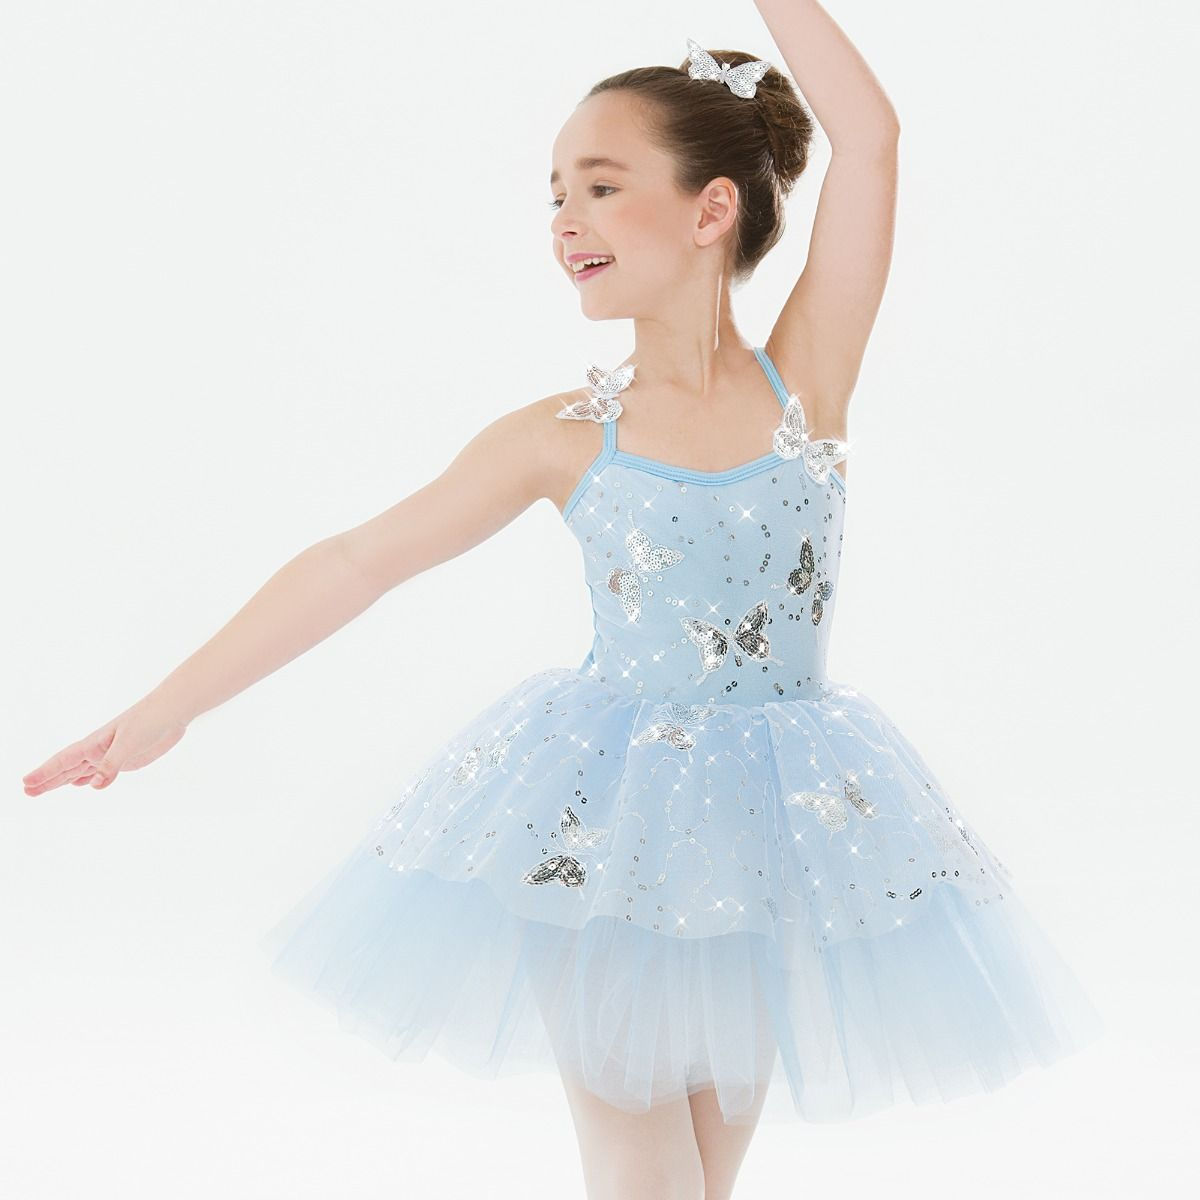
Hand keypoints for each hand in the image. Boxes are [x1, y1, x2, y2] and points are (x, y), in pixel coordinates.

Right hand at [22, 698, 188, 795]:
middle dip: (47, 780)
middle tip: (26, 791)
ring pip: (79, 771)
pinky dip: (87, 779)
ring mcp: (111, 755)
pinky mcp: (126, 760)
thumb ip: (111, 765)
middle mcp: (98, 750)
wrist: (172, 712)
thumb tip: (92, 786)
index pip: (63, 761)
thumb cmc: (149, 720)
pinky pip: (99, 772)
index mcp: (94, 743)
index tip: (26, 784)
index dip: (45, 773)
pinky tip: (80, 784)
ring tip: (41, 790)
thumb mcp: (130, 742)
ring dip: (61, 781)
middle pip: (66, 768)